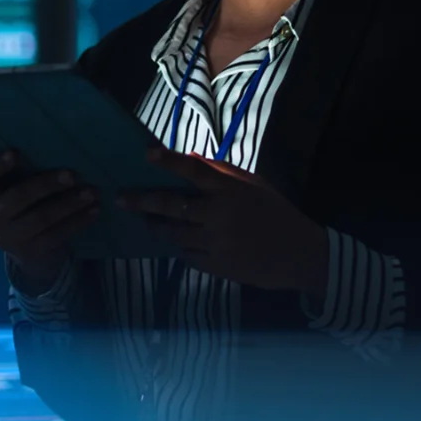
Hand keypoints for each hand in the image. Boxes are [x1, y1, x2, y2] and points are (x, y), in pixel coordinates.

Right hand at [0, 151, 97, 291]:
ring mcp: (7, 239)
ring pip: (41, 218)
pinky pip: (56, 235)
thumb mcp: (12, 187)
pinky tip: (93, 210)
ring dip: (70, 203)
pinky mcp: (29, 252)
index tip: (16, 153)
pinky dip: (77, 221)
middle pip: (19, 197)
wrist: (24, 248)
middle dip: (46, 184)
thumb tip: (55, 146)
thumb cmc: (21, 204)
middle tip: (72, 174)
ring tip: (91, 192)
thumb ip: (22, 171)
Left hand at [121, 146, 327, 295]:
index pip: (193, 170)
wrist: (299, 255)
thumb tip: (189, 157)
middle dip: (142, 201)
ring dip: (155, 226)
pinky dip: (176, 245)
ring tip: (145, 220)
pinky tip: (171, 240)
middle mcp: (218, 216)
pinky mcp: (214, 266)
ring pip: (172, 233)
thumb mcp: (254, 185)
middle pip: (171, 205)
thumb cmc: (276, 214)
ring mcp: (215, 243)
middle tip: (121, 199)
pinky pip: (185, 254)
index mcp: (231, 191)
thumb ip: (222, 171)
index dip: (167, 161)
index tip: (146, 155)